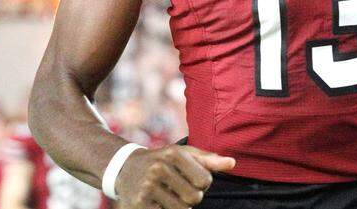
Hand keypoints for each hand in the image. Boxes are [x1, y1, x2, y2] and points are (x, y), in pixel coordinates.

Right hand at [115, 144, 235, 208]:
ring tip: (169, 195)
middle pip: (194, 198)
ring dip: (179, 206)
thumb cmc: (162, 160)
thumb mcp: (182, 154)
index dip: (202, 184)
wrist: (124, 168)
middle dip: (191, 197)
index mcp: (173, 153)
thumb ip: (208, 160)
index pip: (205, 180)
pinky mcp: (139, 204)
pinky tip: (158, 202)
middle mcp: (159, 168)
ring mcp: (147, 187)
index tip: (191, 179)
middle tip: (179, 189)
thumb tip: (232, 163)